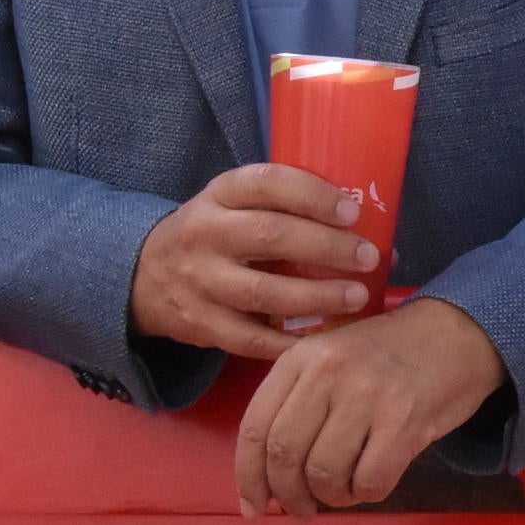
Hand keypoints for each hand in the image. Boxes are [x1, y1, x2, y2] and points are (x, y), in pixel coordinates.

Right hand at [130, 164, 377, 361]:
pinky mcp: (199, 324)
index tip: (351, 213)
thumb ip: (292, 212)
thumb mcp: (238, 206)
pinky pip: (251, 338)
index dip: (312, 195)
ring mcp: (198, 281)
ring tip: (357, 297)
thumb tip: (381, 238)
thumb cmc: (218, 234)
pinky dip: (291, 342)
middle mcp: (204, 233)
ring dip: (317, 296)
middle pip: (269, 235)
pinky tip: (324, 338)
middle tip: (368, 258)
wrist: (143, 275)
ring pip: (263, 292)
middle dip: (327, 248)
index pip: (267, 183)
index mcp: (220, 194)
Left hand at [235, 297, 507, 516]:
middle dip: (288, 495)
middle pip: (284, 455)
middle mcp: (328, 373)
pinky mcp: (404, 421)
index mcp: (302, 358)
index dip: (249, 477)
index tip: (254, 504)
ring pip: (324, 473)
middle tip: (300, 510)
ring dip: (330, 496)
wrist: (459, 332)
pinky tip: (371, 484)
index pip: (255, 428)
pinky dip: (365, 494)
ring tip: (343, 492)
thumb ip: (297, 402)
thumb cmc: (391, 353)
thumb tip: (266, 475)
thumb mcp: (332, 357)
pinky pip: (369, 480)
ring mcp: (367, 396)